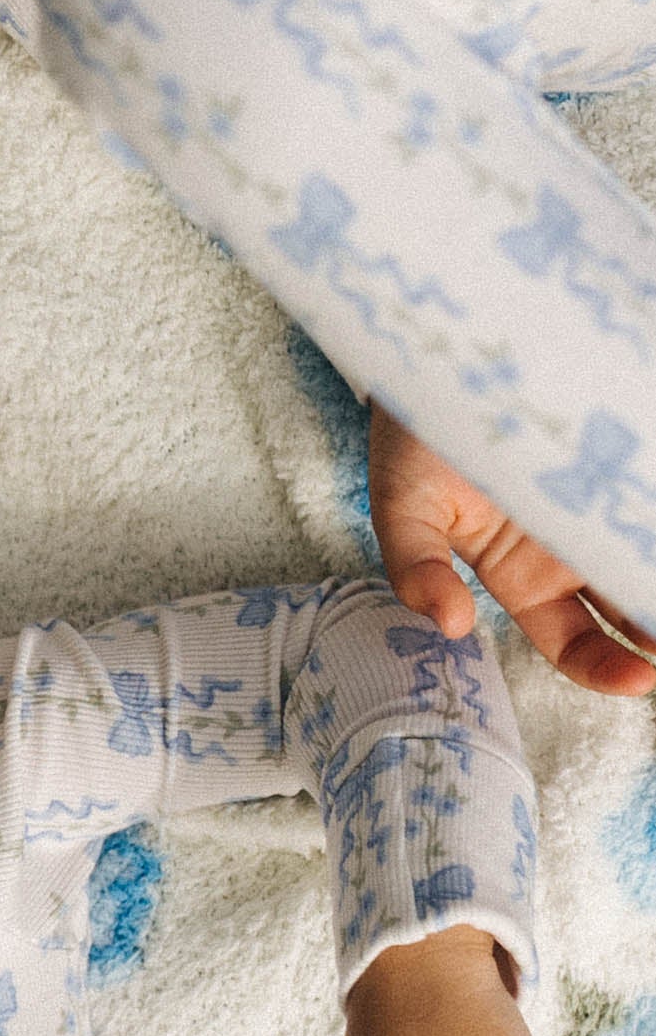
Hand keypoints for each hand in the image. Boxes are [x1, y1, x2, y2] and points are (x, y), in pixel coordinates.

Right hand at [369, 403, 655, 695]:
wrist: (436, 358)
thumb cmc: (415, 439)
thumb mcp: (404, 507)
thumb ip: (418, 568)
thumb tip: (451, 625)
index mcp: (525, 579)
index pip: (575, 643)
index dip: (607, 669)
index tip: (641, 677)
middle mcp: (575, 552)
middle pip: (636, 611)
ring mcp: (605, 506)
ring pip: (651, 561)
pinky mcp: (623, 461)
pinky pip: (648, 497)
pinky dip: (654, 506)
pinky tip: (655, 507)